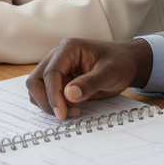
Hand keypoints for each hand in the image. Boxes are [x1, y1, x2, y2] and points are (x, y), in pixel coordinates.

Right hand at [26, 38, 153, 120]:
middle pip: (36, 80)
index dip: (53, 95)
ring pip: (37, 88)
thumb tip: (69, 95)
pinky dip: (53, 104)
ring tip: (73, 111)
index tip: (62, 114)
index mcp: (68, 49)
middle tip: (64, 115)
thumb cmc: (120, 63)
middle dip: (46, 100)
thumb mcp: (110, 73)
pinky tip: (71, 109)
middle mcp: (57, 56)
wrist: (127, 63)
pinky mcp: (59, 80)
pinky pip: (46, 93)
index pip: (50, 73)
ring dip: (48, 104)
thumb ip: (89, 83)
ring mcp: (56, 68)